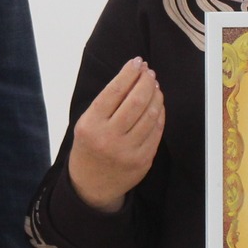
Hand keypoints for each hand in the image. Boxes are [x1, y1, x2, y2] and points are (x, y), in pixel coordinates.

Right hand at [66, 57, 163, 212]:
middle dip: (146, 81)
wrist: (91, 185)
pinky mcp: (143, 160)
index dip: (129, 73)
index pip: (114, 91)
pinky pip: (157, 131)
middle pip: (137, 101)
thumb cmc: (89, 147)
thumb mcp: (87, 123)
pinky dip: (160, 114)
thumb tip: (133, 76)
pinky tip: (158, 105)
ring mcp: (128, 151)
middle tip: (149, 73)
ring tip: (154, 86)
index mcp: (91, 124)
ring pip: (151, 115)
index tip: (137, 62)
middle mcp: (108, 137)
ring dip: (156, 95)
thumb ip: (107, 103)